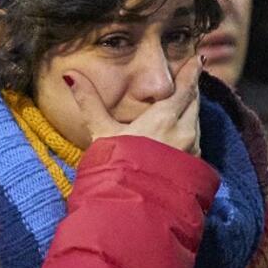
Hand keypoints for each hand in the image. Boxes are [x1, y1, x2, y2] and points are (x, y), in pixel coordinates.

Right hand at [64, 55, 202, 155]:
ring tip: (184, 104)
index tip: (197, 60)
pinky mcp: (194, 168)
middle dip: (191, 89)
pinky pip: (196, 141)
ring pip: (196, 122)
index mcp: (164, 119)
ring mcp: (192, 152)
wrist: (133, 207)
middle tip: (190, 77)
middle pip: (193, 103)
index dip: (190, 73)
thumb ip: (89, 102)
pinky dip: (190, 130)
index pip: (184, 89)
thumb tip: (70, 75)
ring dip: (191, 111)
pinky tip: (180, 135)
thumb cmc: (116, 167)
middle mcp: (185, 132)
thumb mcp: (100, 132)